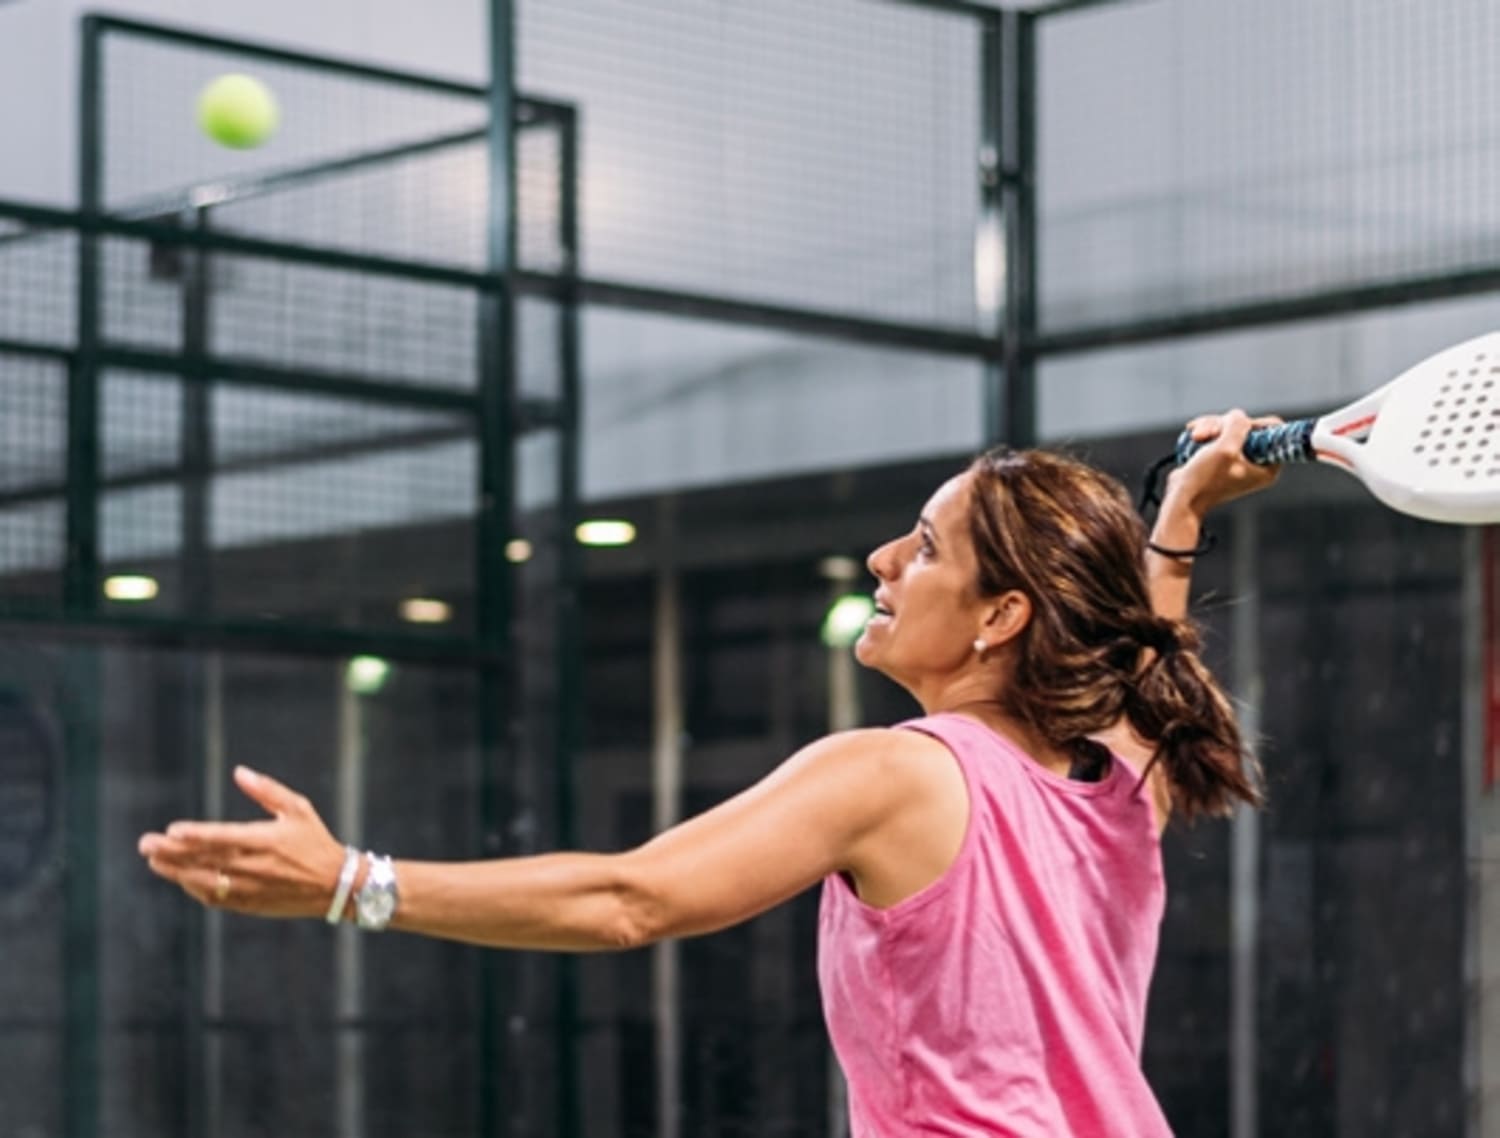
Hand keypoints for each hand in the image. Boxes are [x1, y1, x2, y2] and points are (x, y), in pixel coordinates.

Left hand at [138, 766, 344, 918]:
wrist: (334, 885)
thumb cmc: (315, 841)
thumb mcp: (298, 809)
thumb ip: (267, 791)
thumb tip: (239, 772)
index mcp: (267, 841)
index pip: (224, 838)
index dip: (196, 835)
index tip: (171, 830)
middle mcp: (255, 866)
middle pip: (205, 860)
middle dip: (172, 852)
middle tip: (146, 844)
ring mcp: (251, 888)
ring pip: (204, 881)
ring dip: (176, 872)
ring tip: (153, 861)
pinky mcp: (250, 904)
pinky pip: (215, 898)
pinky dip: (194, 888)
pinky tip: (180, 878)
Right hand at [1165, 408, 1282, 518]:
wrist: (1182, 499)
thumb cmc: (1205, 480)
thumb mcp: (1225, 449)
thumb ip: (1238, 426)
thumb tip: (1238, 415)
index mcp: (1268, 467)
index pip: (1273, 431)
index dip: (1254, 423)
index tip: (1234, 426)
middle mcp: (1257, 464)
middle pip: (1249, 427)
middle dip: (1226, 425)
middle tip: (1207, 433)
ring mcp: (1239, 461)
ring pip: (1231, 429)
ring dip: (1212, 427)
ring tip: (1196, 436)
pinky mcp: (1223, 459)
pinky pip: (1220, 435)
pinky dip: (1208, 432)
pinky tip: (1194, 435)